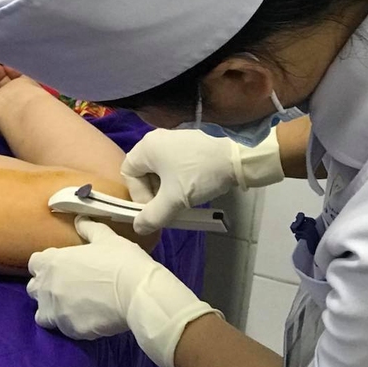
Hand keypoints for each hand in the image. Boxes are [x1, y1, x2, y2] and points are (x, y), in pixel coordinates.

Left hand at [27, 216, 220, 366]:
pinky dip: (69, 325)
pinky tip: (85, 319)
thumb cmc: (121, 260)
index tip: (60, 266)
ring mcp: (56, 310)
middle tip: (67, 286)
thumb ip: (89, 228)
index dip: (46, 264)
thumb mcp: (106, 238)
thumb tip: (80, 219)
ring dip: (52, 310)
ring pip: (41, 314)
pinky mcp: (68, 330)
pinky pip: (61, 329)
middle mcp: (48, 286)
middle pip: (34, 288)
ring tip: (72, 307)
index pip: (34, 263)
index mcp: (53, 261)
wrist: (136, 293)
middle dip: (46, 287)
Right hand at [122, 128, 283, 234]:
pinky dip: (179, 179)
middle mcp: (156, 139)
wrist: (239, 155)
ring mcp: (174, 139)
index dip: (138, 195)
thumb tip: (138, 227)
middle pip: (144, 172)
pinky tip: (193, 188)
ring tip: (183, 201)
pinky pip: (175, 164)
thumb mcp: (174, 200)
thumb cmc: (200, 174)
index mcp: (146, 147)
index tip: (156, 208)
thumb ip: (152, 216)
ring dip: (167, 189)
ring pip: (161, 170)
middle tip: (169, 208)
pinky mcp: (190, 143)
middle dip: (154, 194)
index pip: (128, 174)